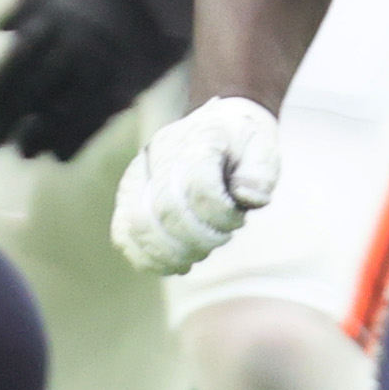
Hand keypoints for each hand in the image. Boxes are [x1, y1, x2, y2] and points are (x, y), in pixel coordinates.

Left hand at [0, 0, 203, 160]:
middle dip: (9, 124)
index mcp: (52, 20)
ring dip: (40, 138)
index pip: (11, 69)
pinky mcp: (132, 83)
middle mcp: (72, 50)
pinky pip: (98, 120)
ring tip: (28, 151)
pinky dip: (77, 140)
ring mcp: (103, 69)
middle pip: (31, 98)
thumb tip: (3, 28)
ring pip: (61, 115)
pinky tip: (62, 153)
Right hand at [112, 97, 281, 274]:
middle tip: (221, 239)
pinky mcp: (128, 195)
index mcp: (199, 136)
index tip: (239, 218)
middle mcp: (161, 152)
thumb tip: (248, 198)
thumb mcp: (264, 146)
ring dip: (174, 252)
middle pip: (167, 210)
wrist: (217, 124)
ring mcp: (139, 174)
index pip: (199, 187)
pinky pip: (124, 232)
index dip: (221, 215)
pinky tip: (172, 266)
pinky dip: (146, 257)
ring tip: (200, 253)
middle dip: (199, 238)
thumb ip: (260, 171)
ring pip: (141, 225)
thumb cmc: (243, 142)